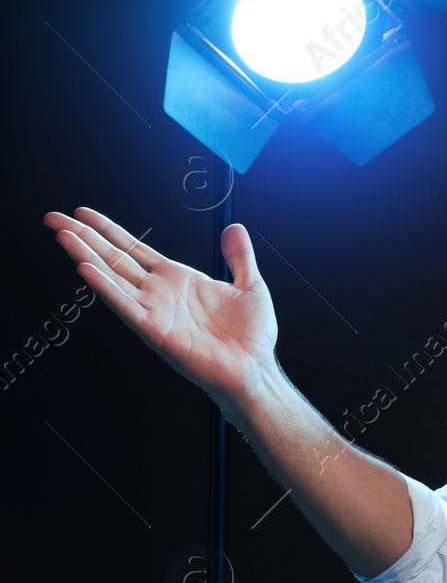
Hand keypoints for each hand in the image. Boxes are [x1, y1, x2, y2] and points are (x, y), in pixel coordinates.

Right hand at [42, 207, 279, 402]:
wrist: (255, 369)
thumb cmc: (251, 337)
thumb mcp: (249, 286)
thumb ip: (239, 256)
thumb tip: (235, 227)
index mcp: (177, 280)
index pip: (134, 249)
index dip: (109, 230)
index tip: (84, 213)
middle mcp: (159, 293)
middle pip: (114, 258)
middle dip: (84, 237)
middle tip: (55, 217)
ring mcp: (154, 311)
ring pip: (112, 277)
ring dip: (86, 255)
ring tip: (63, 235)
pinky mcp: (154, 330)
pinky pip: (124, 305)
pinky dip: (104, 287)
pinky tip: (85, 269)